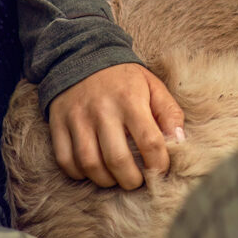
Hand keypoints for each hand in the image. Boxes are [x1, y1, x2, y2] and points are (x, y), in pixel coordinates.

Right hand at [48, 63, 184, 189]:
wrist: (84, 56)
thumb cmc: (125, 80)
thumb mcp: (154, 87)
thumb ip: (170, 114)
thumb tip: (179, 142)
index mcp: (131, 100)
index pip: (149, 141)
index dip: (158, 164)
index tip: (160, 170)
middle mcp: (103, 110)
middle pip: (117, 160)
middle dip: (132, 180)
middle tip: (138, 181)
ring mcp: (78, 118)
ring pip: (90, 164)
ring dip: (106, 181)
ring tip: (117, 178)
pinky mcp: (58, 124)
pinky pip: (66, 161)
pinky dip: (80, 174)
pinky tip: (94, 169)